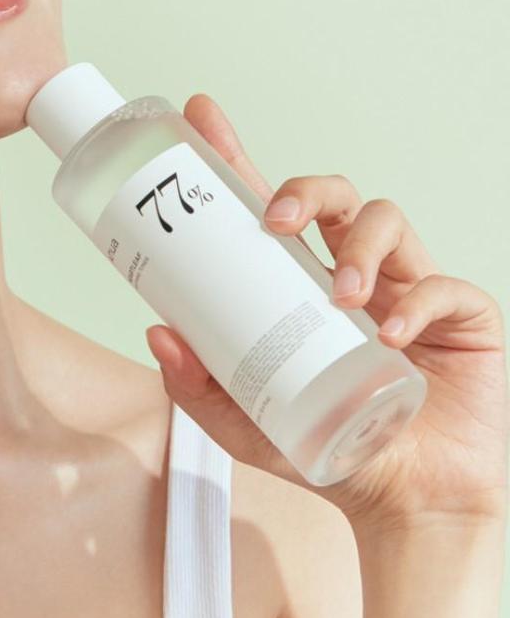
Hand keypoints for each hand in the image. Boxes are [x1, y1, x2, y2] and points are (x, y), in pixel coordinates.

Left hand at [145, 93, 508, 530]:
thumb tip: (156, 329)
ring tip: (341, 297)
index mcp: (298, 285)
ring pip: (385, 219)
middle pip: (330, 194)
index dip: (235, 156)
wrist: (407, 502)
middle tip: (276, 221)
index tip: (199, 115)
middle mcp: (351, 272)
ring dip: (359, 247)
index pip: (266, 207)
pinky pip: (444, 285)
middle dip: (302, 189)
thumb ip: (197, 385)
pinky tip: (392, 335)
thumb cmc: (328, 450)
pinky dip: (417, 302)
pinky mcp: (462, 315)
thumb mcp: (245, 422)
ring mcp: (406, 287)